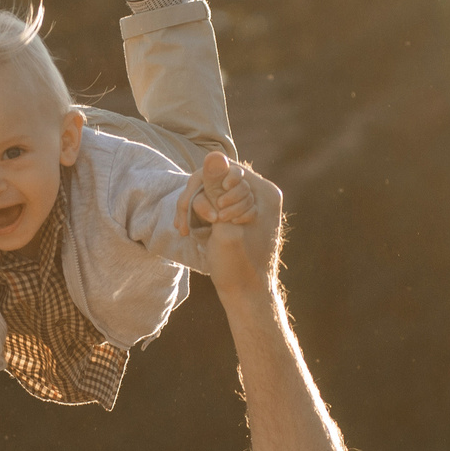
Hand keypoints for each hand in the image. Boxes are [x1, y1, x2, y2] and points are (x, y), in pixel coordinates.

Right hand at [193, 153, 282, 304]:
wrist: (246, 296)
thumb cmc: (239, 267)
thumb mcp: (224, 225)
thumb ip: (217, 190)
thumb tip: (214, 154)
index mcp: (265, 193)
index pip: (227, 169)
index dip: (209, 187)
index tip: (211, 217)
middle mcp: (260, 195)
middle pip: (218, 178)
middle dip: (198, 199)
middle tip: (184, 225)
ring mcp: (249, 205)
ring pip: (211, 192)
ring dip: (193, 209)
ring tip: (183, 230)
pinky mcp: (237, 216)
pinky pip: (212, 204)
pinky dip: (198, 216)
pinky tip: (188, 232)